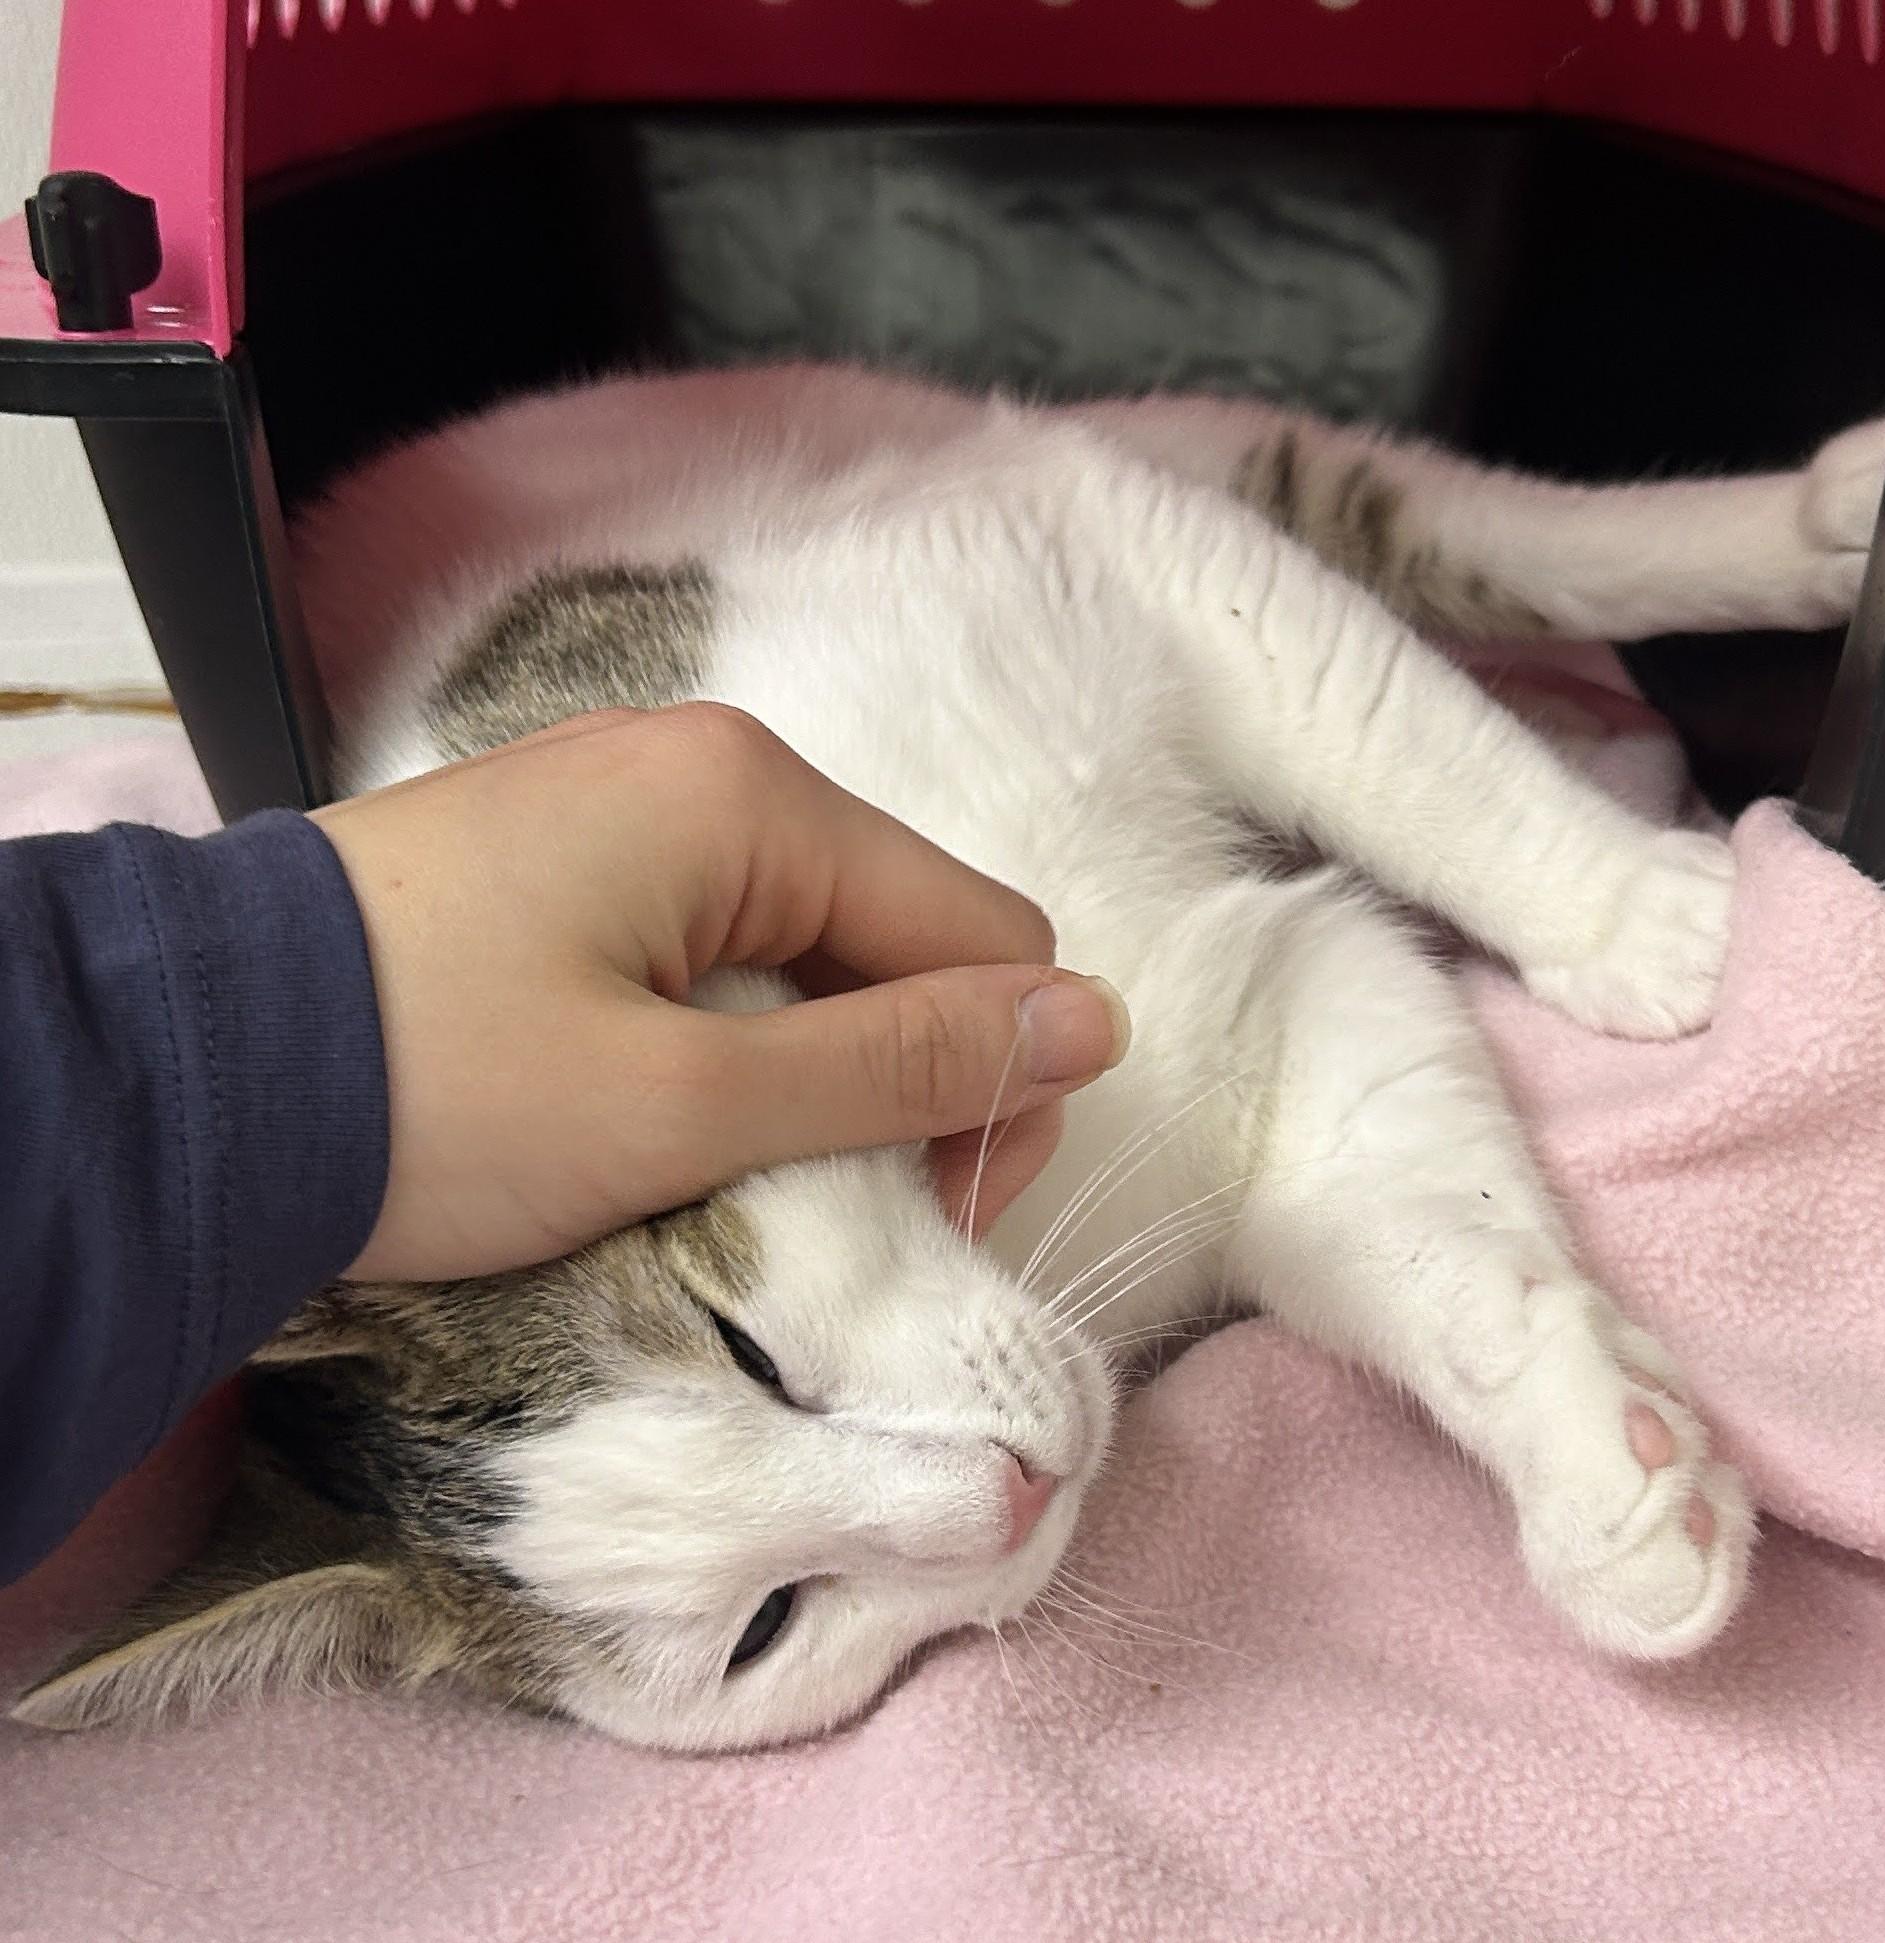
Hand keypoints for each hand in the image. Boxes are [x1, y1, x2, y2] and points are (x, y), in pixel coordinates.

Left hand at [312, 705, 1129, 1280]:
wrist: (180, 1075)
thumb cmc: (441, 1090)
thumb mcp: (690, 1102)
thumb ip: (901, 1061)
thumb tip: (1095, 1021)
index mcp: (754, 798)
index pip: (982, 932)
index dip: (996, 1082)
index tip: (935, 1218)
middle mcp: (703, 771)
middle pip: (900, 934)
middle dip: (907, 1080)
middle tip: (832, 1216)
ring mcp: (626, 808)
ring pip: (809, 948)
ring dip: (816, 1073)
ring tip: (735, 1178)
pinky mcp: (566, 862)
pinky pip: (716, 947)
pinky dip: (732, 1043)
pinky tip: (673, 1119)